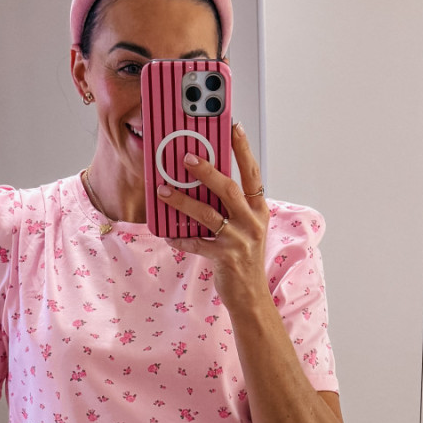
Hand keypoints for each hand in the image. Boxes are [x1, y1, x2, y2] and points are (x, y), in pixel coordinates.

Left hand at [156, 122, 269, 314]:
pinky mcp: (225, 258)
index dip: (243, 149)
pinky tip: (167, 232)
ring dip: (183, 202)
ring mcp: (240, 241)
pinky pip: (197, 243)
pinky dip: (180, 238)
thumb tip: (205, 181)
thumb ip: (233, 205)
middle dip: (206, 171)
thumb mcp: (247, 227)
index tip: (233, 127)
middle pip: (229, 189)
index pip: (252, 173)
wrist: (251, 296)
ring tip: (163, 191)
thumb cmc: (245, 257)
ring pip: (209, 215)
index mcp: (258, 209)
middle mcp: (252, 222)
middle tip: (186, 157)